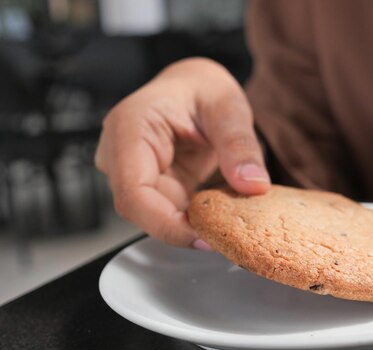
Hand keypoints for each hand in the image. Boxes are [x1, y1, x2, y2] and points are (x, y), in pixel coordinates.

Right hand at [95, 58, 269, 246]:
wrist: (193, 87)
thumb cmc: (201, 88)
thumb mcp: (228, 107)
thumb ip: (239, 145)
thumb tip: (252, 186)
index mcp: (129, 127)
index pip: (134, 193)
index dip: (166, 224)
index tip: (206, 238)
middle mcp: (119, 153)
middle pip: (142, 211)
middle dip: (184, 228)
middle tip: (228, 236)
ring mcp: (130, 172)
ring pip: (154, 216)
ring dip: (192, 224)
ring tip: (229, 223)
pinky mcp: (149, 186)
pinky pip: (168, 213)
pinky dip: (195, 219)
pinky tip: (220, 216)